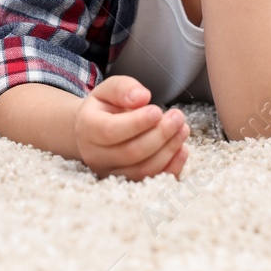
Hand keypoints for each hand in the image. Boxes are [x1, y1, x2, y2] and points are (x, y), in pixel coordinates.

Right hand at [74, 75, 190, 179]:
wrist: (93, 132)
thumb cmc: (103, 109)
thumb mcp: (107, 90)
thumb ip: (122, 88)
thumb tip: (142, 97)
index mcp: (87, 129)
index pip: (111, 131)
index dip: (138, 122)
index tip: (157, 110)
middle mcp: (96, 156)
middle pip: (132, 152)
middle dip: (160, 135)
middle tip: (177, 117)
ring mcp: (112, 173)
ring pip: (144, 169)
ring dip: (169, 150)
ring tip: (182, 129)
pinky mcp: (128, 182)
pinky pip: (153, 180)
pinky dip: (172, 167)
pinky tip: (182, 149)